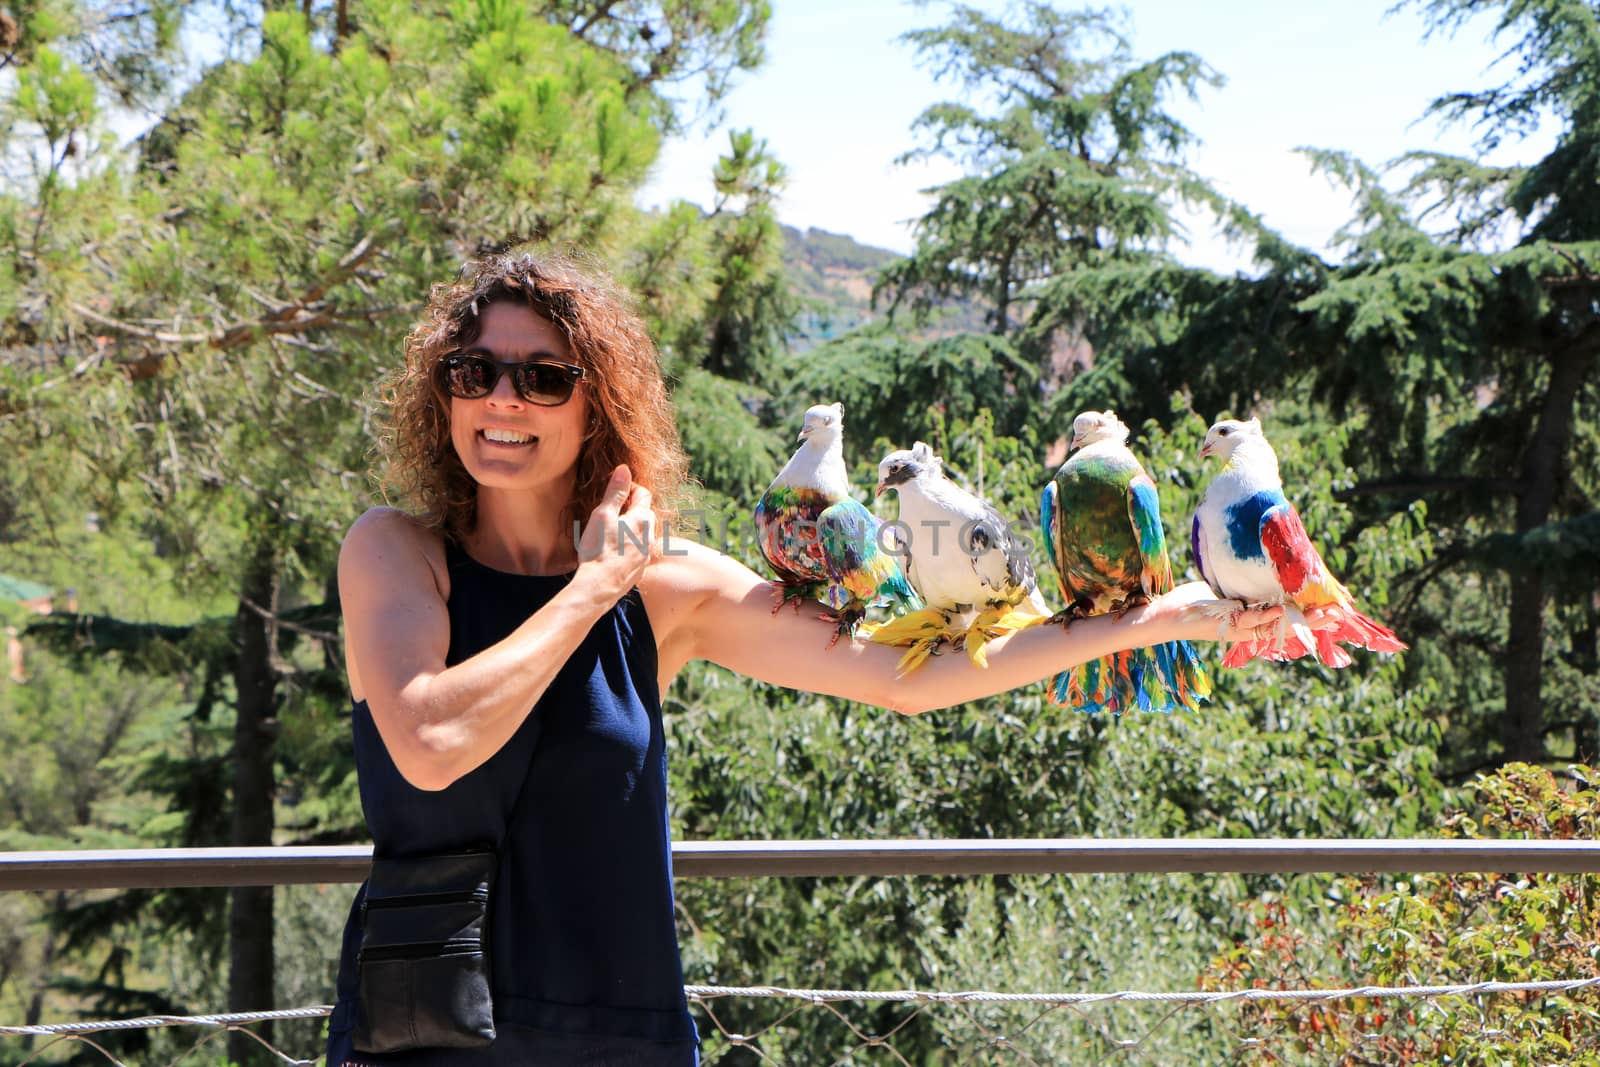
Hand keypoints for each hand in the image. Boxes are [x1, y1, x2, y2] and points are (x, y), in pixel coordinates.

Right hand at [575, 465, 654, 600]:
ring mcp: (647, 554)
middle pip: (646, 513)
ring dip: (633, 527)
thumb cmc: (598, 550)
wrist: (599, 587)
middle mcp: (650, 536)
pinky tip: (616, 550)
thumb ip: (615, 492)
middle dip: (633, 507)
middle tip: (613, 510)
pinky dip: (632, 545)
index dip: (630, 488)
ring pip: (645, 533)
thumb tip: (624, 470)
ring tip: (614, 530)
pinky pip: (640, 550)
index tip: (616, 491)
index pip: (643, 493)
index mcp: (641, 519)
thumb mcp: (603, 515)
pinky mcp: (641, 569)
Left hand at [1153, 582, 1345, 642]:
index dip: (1312, 613)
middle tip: (1339, 613)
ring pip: (1274, 626)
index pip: (1290, 617)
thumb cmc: (1196, 602)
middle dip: (1315, 619)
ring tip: (1322, 613)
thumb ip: (1247, 583)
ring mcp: (1237, 629)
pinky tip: (1280, 609)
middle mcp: (1250, 628)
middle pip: (1290, 625)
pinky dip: (1265, 616)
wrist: (1164, 615)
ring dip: (1299, 620)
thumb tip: (1266, 565)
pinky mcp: (1223, 625)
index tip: (1336, 606)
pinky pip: (1248, 621)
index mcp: (1254, 619)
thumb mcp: (1227, 589)